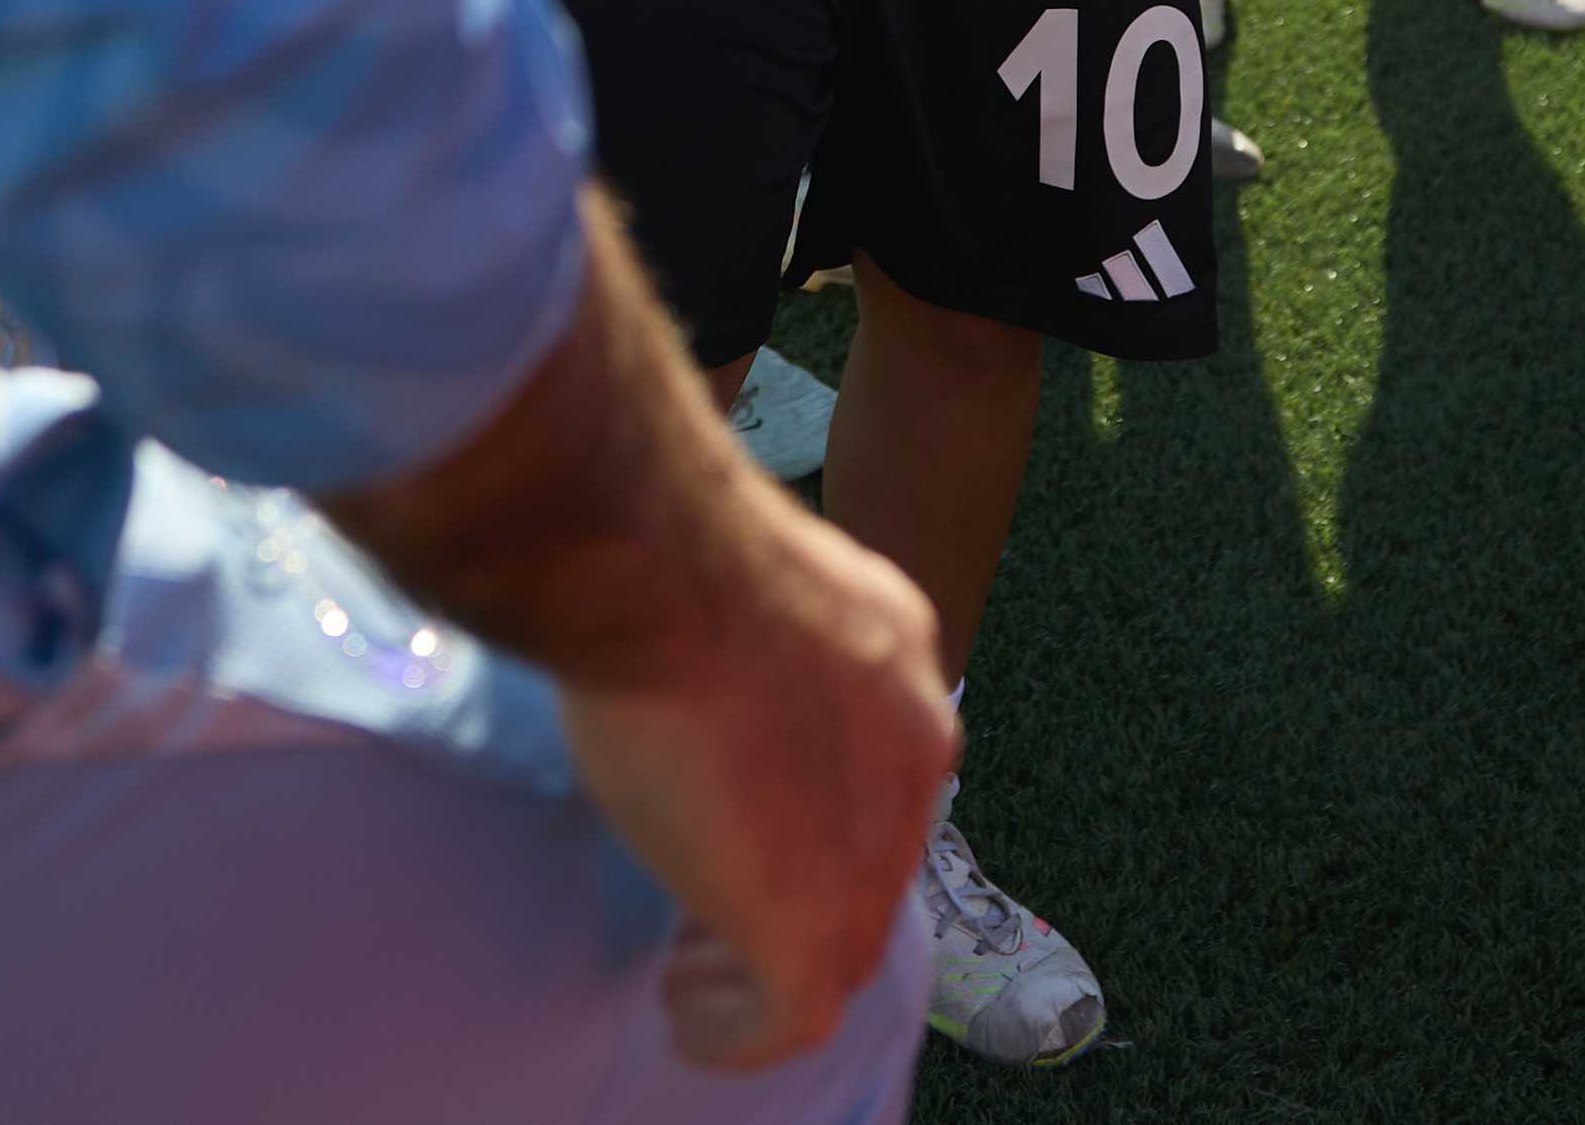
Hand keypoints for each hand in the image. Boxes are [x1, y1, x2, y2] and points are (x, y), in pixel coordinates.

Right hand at [554, 491, 956, 1071]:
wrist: (669, 576)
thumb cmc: (676, 553)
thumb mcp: (750, 578)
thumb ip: (759, 638)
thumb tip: (703, 656)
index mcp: (901, 656)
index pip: (873, 760)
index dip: (811, 807)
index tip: (741, 821)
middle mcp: (915, 750)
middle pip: (866, 855)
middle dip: (792, 888)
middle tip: (709, 906)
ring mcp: (873, 852)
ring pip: (839, 944)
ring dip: (764, 967)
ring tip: (693, 974)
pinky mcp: (813, 927)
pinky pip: (791, 1016)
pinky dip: (739, 1031)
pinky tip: (688, 1019)